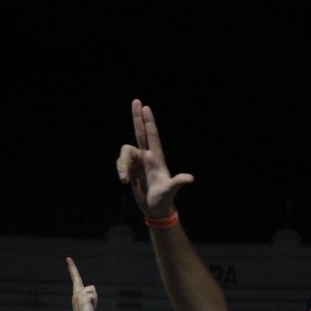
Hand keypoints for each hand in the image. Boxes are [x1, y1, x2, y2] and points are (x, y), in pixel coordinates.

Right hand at [67, 258, 96, 310]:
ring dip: (94, 298)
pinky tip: (90, 308)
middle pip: (76, 277)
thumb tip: (90, 305)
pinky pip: (94, 296)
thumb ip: (87, 302)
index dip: (72, 269)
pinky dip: (95, 302)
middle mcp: (76, 293)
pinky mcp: (83, 297)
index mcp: (76, 294)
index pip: (75, 279)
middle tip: (68, 258)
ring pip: (92, 289)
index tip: (69, 259)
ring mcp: (79, 294)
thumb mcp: (87, 307)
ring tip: (91, 307)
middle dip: (72, 267)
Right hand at [116, 99, 194, 218]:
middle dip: (137, 117)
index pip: (152, 136)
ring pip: (125, 152)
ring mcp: (138, 163)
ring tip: (125, 180)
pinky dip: (120, 169)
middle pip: (140, 132)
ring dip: (122, 164)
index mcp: (156, 158)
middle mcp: (146, 157)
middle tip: (136, 100)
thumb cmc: (164, 200)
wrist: (155, 210)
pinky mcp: (130, 170)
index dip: (149, 122)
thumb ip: (178, 183)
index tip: (146, 107)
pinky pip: (121, 163)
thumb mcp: (170, 191)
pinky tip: (125, 181)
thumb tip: (190, 178)